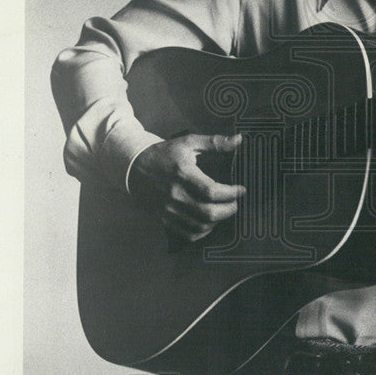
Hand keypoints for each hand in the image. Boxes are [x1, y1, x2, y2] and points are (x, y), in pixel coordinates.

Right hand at [127, 133, 244, 241]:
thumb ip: (215, 142)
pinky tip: (209, 221)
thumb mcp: (188, 143)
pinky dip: (203, 231)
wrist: (134, 168)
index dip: (231, 193)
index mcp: (182, 174)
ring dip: (218, 221)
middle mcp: (175, 195)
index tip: (241, 190)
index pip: (211, 190)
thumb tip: (239, 139)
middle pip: (208, 213)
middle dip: (229, 210)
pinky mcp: (165, 219)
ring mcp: (169, 210)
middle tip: (235, 203)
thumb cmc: (164, 154)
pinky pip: (188, 234)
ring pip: (200, 226)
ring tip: (224, 210)